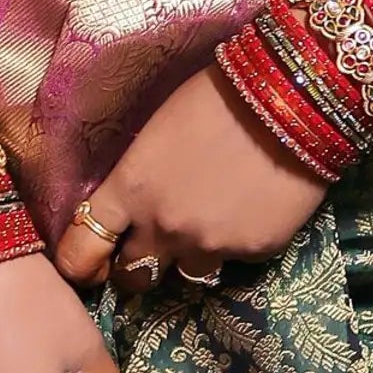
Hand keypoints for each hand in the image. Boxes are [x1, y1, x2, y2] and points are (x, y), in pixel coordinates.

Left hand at [53, 63, 329, 292]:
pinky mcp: (255, 251)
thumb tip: (136, 202)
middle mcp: (164, 227)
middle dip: (138, 264)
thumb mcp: (157, 133)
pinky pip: (237, 257)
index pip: (81, 251)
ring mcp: (211, 245)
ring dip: (192, 254)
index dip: (80, 262)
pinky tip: (254, 206)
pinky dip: (240, 239)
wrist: (291, 98)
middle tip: (152, 247)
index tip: (88, 263)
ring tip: (212, 222)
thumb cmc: (217, 97)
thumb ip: (140, 180)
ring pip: (189, 273)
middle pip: (132, 276)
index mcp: (130, 191)